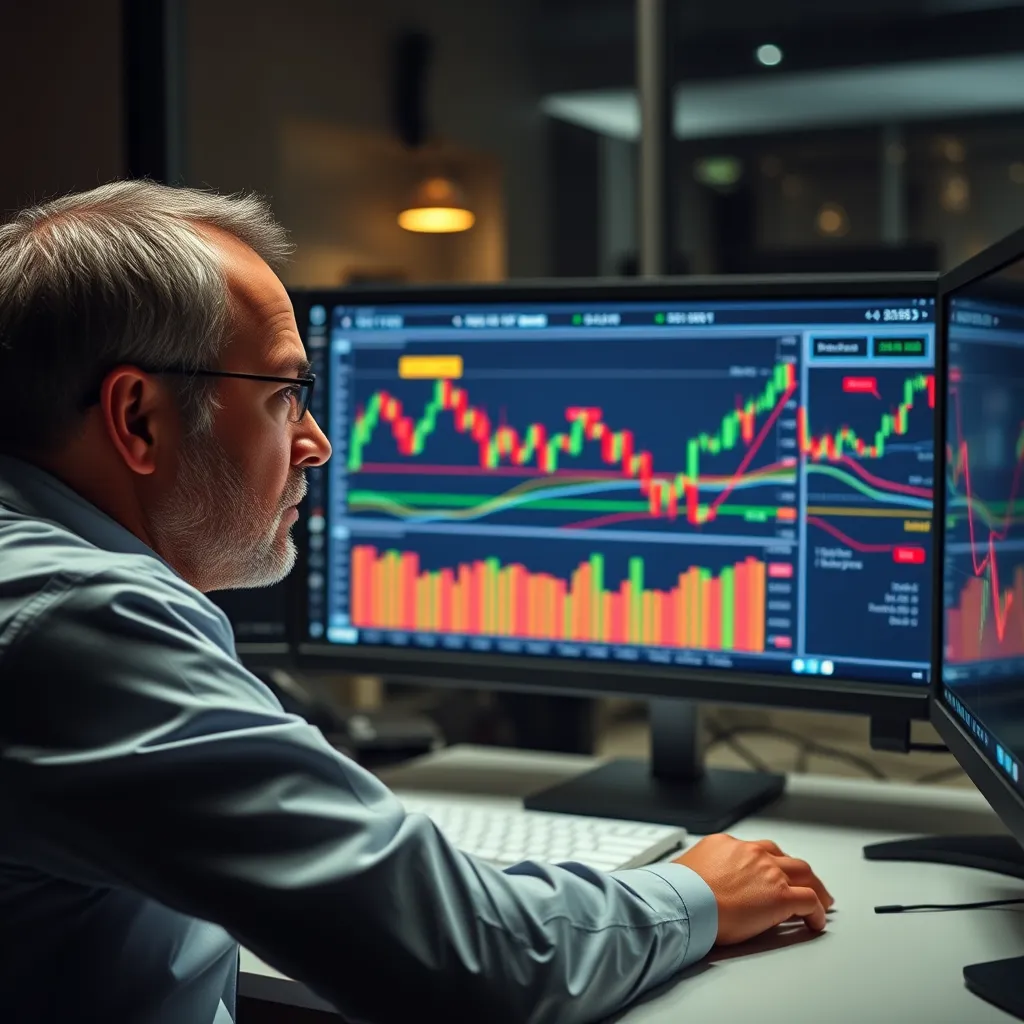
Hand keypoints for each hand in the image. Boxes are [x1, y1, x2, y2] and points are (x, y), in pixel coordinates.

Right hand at [674, 834, 833, 945]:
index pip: (758, 850)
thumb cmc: (680, 891)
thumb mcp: (687, 869)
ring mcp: (769, 873)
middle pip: (786, 858)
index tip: (773, 874)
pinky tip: (817, 922)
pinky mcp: (780, 897)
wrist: (685, 901)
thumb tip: (696, 883)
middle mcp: (752, 853)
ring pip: (804, 874)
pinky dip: (817, 912)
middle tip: (806, 883)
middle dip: (798, 872)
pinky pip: (810, 902)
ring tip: (822, 901)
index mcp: (727, 845)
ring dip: (815, 887)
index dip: (770, 864)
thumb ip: (702, 871)